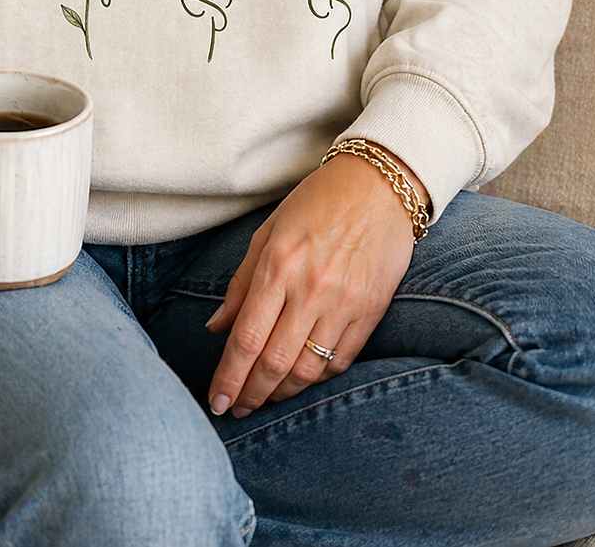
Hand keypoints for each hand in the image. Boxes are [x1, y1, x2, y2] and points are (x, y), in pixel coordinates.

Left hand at [206, 151, 426, 417]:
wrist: (379, 185)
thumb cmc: (316, 203)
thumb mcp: (268, 232)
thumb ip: (241, 283)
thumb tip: (216, 328)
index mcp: (278, 266)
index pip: (245, 338)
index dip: (228, 377)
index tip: (217, 400)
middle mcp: (311, 289)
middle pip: (274, 362)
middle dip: (251, 394)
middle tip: (236, 409)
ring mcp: (345, 303)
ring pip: (309, 370)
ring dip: (282, 393)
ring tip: (265, 399)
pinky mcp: (372, 310)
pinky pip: (341, 360)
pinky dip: (318, 378)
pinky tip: (302, 380)